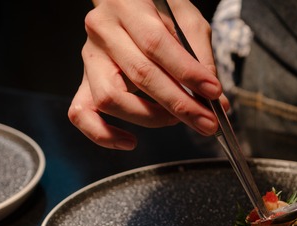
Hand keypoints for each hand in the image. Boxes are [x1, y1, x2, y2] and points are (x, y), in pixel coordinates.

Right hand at [68, 0, 224, 149]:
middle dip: (178, 104)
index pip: (156, 44)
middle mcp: (104, 32)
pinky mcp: (84, 81)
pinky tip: (129, 141)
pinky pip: (82, 113)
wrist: (128, 4)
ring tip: (174, 119)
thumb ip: (200, 53)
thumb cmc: (158, 9)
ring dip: (148, 117)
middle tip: (205, 121)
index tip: (212, 93)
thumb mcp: (186, 18)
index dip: (187, 72)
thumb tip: (214, 97)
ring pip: (110, 98)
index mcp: (127, 7)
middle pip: (139, 75)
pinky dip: (103, 134)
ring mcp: (90, 58)